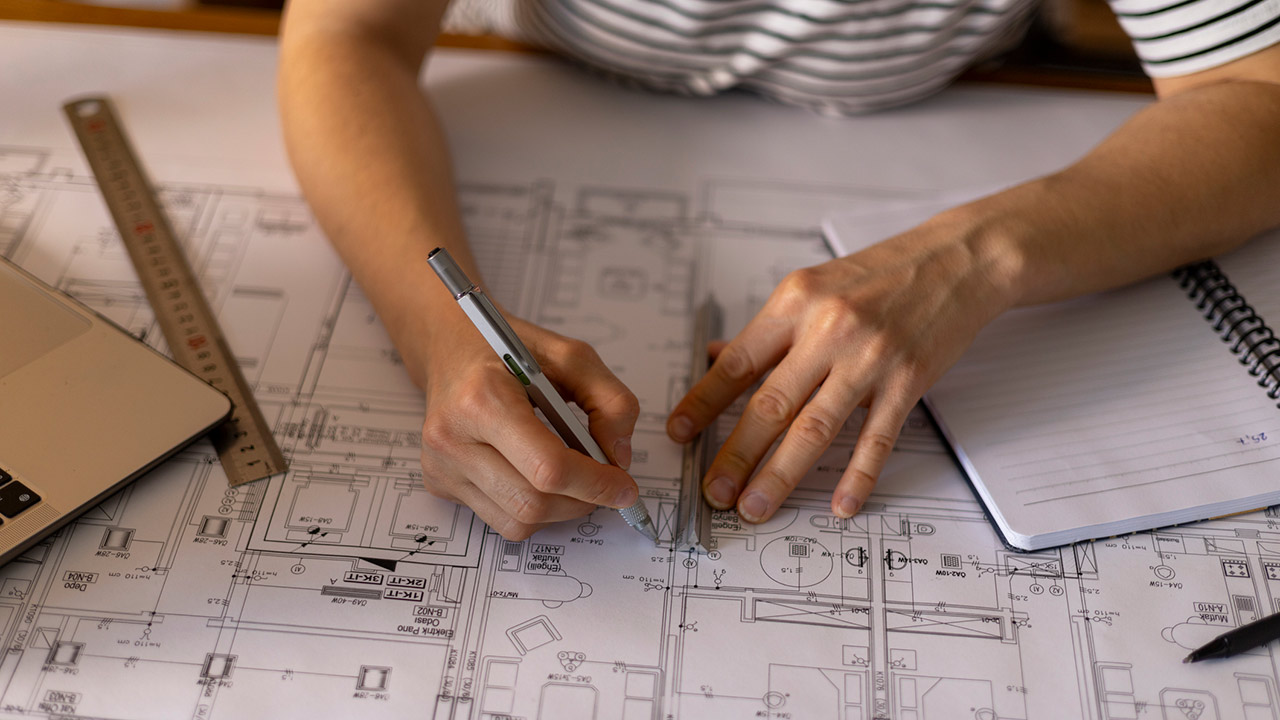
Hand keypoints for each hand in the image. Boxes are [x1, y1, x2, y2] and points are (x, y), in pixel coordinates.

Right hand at [417, 312, 640, 539]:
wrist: (451, 348)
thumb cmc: (509, 349)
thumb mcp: (571, 356)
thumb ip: (610, 400)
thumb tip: (619, 458)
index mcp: (483, 398)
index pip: (548, 467)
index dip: (595, 484)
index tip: (624, 486)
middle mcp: (453, 436)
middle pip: (534, 502)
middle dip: (582, 500)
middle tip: (606, 484)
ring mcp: (441, 465)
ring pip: (518, 521)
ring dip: (560, 510)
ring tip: (574, 479)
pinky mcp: (440, 483)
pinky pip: (499, 519)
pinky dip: (532, 510)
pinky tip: (537, 477)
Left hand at [667, 218, 1015, 522]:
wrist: (956, 259)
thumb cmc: (882, 272)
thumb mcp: (812, 285)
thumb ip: (767, 329)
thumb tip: (715, 357)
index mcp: (795, 302)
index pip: (737, 363)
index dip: (703, 402)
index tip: (679, 433)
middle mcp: (828, 329)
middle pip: (770, 403)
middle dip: (735, 454)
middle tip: (714, 490)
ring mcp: (869, 358)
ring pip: (815, 428)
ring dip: (780, 474)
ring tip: (756, 506)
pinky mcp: (908, 381)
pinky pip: (876, 438)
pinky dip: (857, 476)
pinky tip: (841, 505)